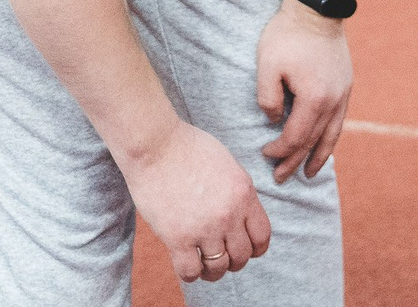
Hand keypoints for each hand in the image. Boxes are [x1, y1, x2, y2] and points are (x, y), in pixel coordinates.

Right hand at [120, 121, 270, 284]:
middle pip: (242, 256)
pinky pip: (191, 271)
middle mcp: (229, 214)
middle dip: (233, 261)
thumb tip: (240, 214)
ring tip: (203, 265)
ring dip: (212, 271)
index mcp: (244, 194)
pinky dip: (191, 273)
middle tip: (220, 256)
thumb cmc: (186, 147)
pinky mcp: (178, 237)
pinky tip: (186, 264)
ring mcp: (205, 228)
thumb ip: (237, 192)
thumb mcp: (226, 164)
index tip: (243, 248)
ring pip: (219, 267)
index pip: (262, 236)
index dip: (254, 249)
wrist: (155, 144)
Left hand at [256, 0, 352, 183]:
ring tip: (309, 173)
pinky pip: (339, 121)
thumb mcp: (267, 65)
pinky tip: (324, 144)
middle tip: (281, 178)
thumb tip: (274, 119)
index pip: (296, 137)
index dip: (280, 150)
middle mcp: (333, 102)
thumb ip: (268, 98)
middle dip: (295, 161)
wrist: (317, 10)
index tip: (264, 153)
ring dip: (319, 157)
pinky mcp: (345, 85)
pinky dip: (330, 138)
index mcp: (314, 99)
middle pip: (313, 141)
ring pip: (331, 135)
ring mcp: (343, 94)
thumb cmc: (288, 35)